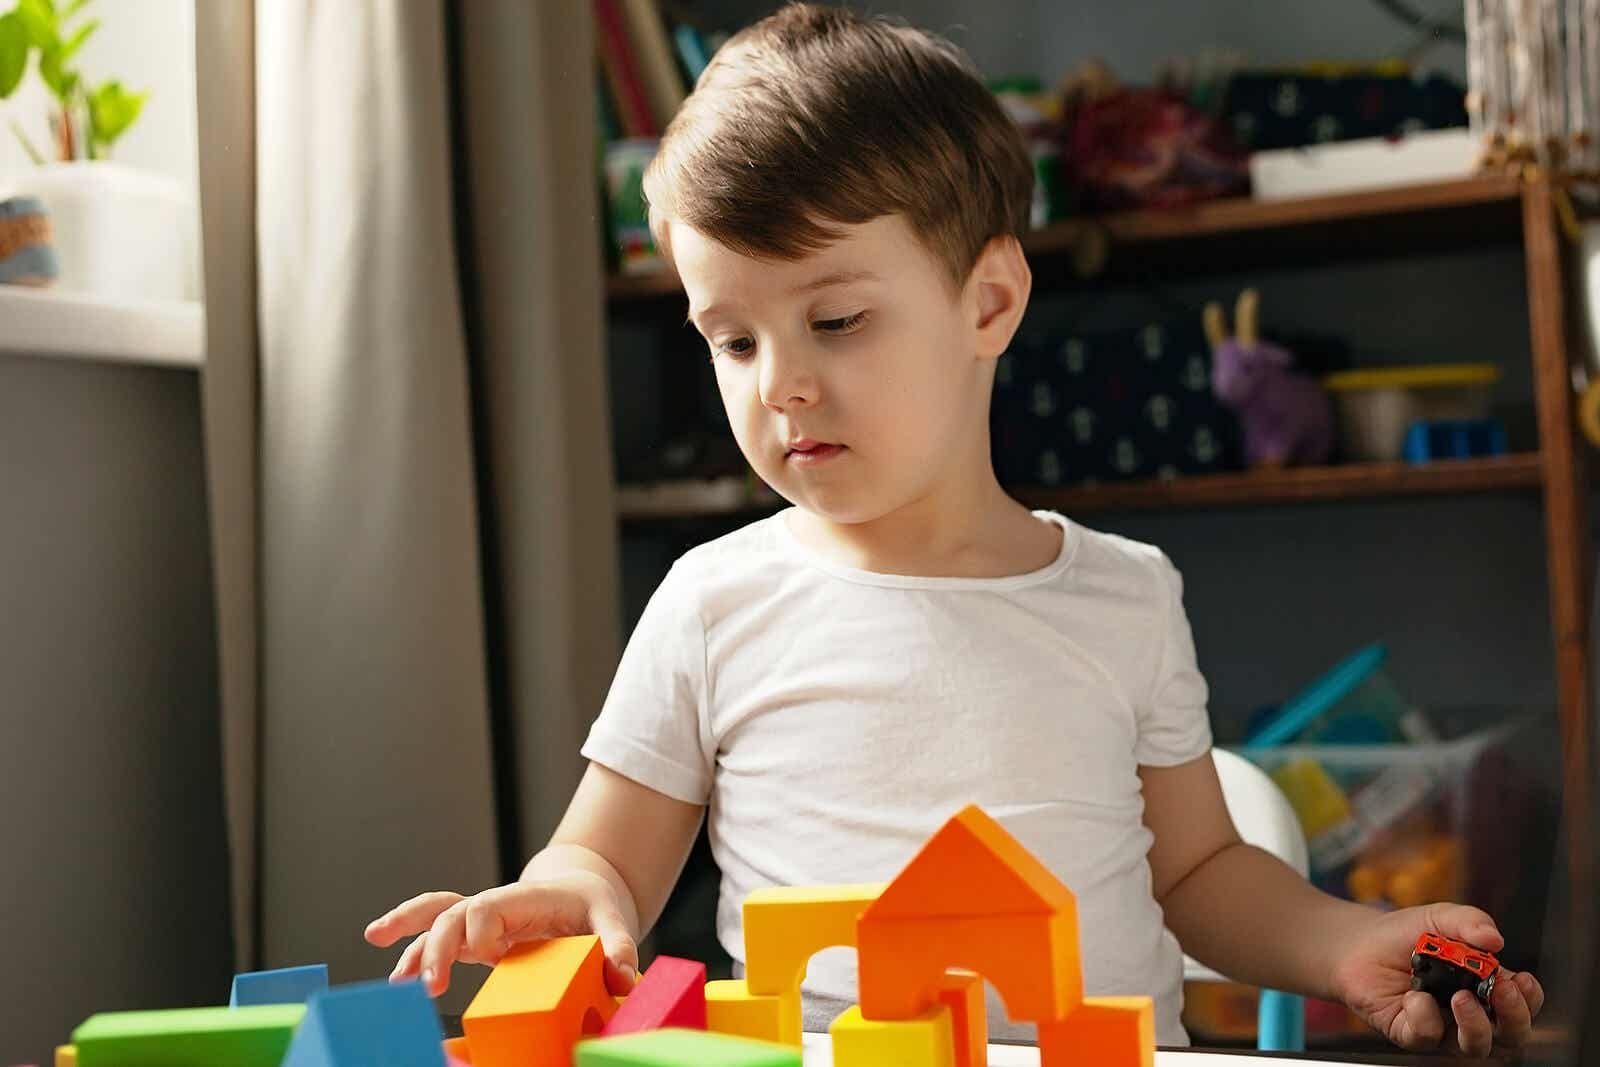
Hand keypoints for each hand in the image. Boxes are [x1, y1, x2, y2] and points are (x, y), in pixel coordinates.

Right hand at [364, 870, 638, 997]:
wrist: (582, 890)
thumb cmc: (594, 905)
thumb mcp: (613, 919)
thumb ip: (618, 945)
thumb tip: (622, 978)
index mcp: (525, 898)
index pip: (489, 906)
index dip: (481, 931)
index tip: (491, 958)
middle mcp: (496, 906)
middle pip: (454, 914)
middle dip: (436, 947)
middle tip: (429, 986)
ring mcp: (482, 920)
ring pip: (437, 918)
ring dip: (412, 938)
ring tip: (394, 977)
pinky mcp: (476, 937)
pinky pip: (438, 933)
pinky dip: (412, 941)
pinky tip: (388, 961)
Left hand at [1328, 902, 1543, 1056]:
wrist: (1357, 943)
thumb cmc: (1405, 934)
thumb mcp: (1439, 918)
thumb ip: (1469, 921)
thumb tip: (1495, 939)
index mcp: (1485, 987)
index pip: (1522, 1005)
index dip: (1529, 1000)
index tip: (1523, 981)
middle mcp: (1469, 1014)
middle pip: (1509, 1036)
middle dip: (1514, 1018)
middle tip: (1501, 991)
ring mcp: (1442, 1028)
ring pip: (1475, 1047)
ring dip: (1476, 1026)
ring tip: (1460, 997)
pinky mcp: (1410, 1034)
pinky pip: (1427, 1038)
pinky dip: (1425, 1017)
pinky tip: (1413, 996)